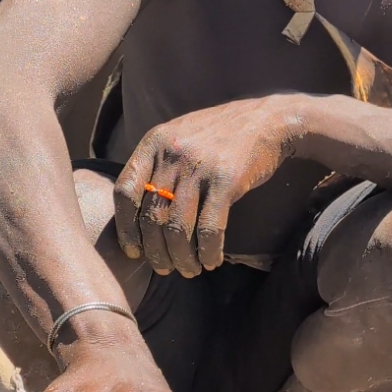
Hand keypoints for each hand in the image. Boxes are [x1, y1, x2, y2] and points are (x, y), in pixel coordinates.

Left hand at [113, 97, 299, 276]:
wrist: (266, 121)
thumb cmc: (218, 136)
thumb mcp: (178, 138)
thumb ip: (156, 167)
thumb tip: (136, 215)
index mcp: (153, 143)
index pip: (125, 192)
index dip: (125, 227)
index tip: (133, 251)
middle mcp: (172, 154)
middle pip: (151, 217)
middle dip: (155, 251)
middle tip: (164, 268)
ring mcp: (198, 167)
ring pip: (177, 228)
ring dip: (182, 258)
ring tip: (189, 270)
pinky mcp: (226, 180)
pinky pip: (209, 229)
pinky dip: (208, 251)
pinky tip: (211, 260)